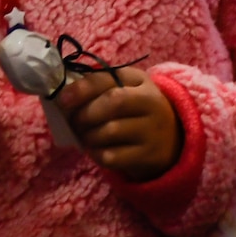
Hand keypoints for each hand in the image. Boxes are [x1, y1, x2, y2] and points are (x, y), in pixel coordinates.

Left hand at [57, 66, 179, 180]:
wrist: (173, 139)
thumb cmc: (137, 110)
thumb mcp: (127, 88)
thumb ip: (99, 85)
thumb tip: (65, 94)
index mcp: (141, 82)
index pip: (109, 80)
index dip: (82, 89)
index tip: (62, 99)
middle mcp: (151, 104)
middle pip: (112, 104)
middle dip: (84, 114)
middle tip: (73, 122)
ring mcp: (152, 132)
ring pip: (109, 132)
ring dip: (87, 135)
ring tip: (85, 136)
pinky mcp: (148, 156)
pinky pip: (111, 156)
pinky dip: (96, 154)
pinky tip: (96, 150)